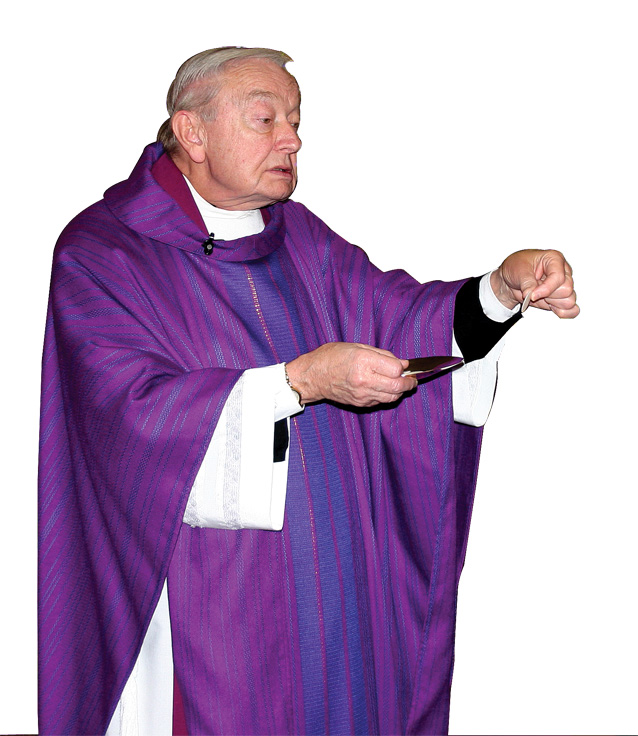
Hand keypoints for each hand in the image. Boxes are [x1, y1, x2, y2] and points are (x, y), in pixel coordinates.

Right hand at [285, 342, 417, 406]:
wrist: (313, 377)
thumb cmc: (331, 357)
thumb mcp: (357, 346)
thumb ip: (382, 355)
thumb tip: (402, 364)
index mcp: (364, 361)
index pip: (396, 369)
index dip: (403, 367)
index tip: (403, 365)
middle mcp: (364, 380)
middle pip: (398, 386)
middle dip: (409, 382)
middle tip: (412, 379)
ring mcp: (362, 394)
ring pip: (392, 397)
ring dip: (400, 391)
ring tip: (401, 383)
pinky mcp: (360, 403)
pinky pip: (381, 401)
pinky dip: (387, 395)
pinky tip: (385, 388)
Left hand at [491, 249, 578, 317]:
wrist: (511, 280)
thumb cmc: (517, 268)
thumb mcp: (518, 271)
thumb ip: (527, 283)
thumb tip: (531, 295)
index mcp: (555, 259)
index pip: (559, 277)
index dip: (546, 289)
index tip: (533, 294)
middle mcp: (563, 272)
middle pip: (566, 291)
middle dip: (548, 295)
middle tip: (534, 292)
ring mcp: (563, 286)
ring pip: (569, 301)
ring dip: (552, 303)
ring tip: (540, 296)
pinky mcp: (561, 299)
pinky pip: (572, 310)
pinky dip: (563, 312)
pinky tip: (550, 306)